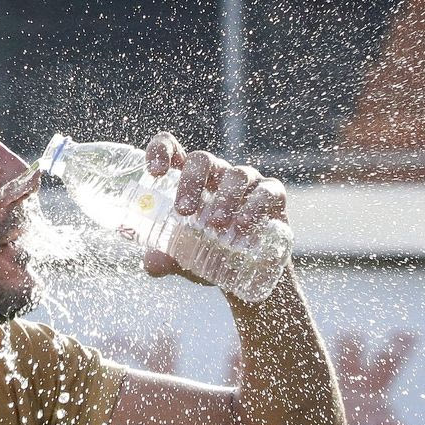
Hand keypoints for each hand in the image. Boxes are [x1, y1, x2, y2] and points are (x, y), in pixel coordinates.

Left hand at [142, 131, 287, 279]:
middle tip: (183, 212)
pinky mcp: (272, 195)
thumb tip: (152, 264)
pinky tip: (244, 225)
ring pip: (235, 175)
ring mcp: (246, 182)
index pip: (172, 150)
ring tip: (216, 225)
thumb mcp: (182, 257)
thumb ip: (164, 258)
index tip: (155, 171)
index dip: (161, 150)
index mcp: (188, 180)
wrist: (249, 274)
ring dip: (224, 198)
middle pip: (202, 160)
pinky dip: (255, 206)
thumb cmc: (209, 253)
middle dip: (191, 182)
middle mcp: (216, 174)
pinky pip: (266, 192)